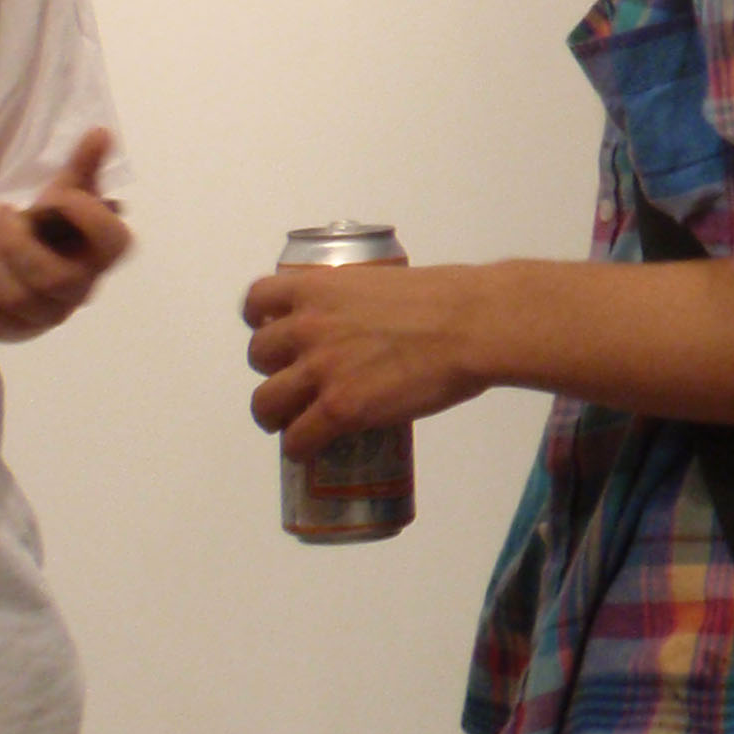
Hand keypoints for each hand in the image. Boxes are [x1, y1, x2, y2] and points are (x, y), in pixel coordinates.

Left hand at [0, 129, 130, 340]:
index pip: (112, 241)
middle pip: (51, 276)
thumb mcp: (68, 191)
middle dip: (15, 241)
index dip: (87, 217)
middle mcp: (81, 289)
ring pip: (14, 297)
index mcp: (104, 253)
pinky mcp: (11, 328)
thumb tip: (99, 132)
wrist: (25, 262)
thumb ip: (83, 165)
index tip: (58, 194)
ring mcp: (46, 314)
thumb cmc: (51, 225)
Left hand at [243, 259, 491, 459]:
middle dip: (274, 369)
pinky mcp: (339, 409)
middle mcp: (308, 327)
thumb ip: (364, 304)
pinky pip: (298, 438)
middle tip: (298, 379)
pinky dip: (299, 448)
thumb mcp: (389, 284)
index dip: (261, 320)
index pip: (258, 300)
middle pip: (258, 355)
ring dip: (275, 414)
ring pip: (265, 402)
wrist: (474, 325)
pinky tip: (309, 449)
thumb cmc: (451, 297)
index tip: (276, 330)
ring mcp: (320, 370)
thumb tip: (371, 327)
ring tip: (292, 422)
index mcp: (320, 288)